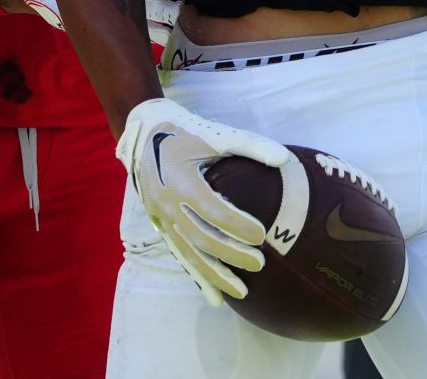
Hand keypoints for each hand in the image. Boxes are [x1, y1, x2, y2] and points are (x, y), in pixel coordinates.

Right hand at [116, 97, 293, 305]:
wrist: (142, 133)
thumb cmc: (185, 131)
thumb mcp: (216, 134)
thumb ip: (250, 145)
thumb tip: (284, 158)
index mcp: (180, 180)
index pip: (212, 211)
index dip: (237, 225)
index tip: (261, 236)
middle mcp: (167, 203)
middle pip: (202, 238)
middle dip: (231, 254)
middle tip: (260, 264)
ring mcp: (161, 217)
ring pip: (189, 253)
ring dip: (215, 275)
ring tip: (241, 292)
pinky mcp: (160, 225)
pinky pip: (180, 255)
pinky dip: (197, 277)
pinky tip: (214, 296)